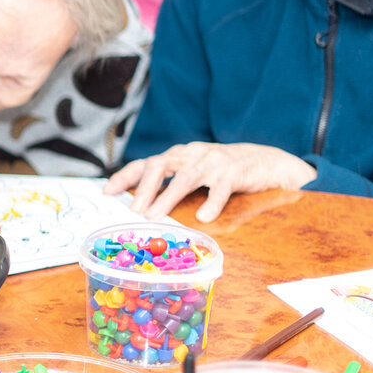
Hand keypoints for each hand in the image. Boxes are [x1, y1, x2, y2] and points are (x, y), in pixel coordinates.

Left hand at [104, 142, 316, 222]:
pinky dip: (211, 203)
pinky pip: (221, 188)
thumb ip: (169, 184)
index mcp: (179, 156)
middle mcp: (191, 154)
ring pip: (186, 178)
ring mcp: (213, 162)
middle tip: (133, 210)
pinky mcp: (234, 172)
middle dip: (144, 188)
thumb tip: (141, 206)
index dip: (125, 176)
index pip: (146, 163)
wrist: (265, 161)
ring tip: (154, 216)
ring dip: (167, 197)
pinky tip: (204, 217)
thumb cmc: (221, 171)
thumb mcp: (192, 172)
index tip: (107, 192)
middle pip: (161, 164)